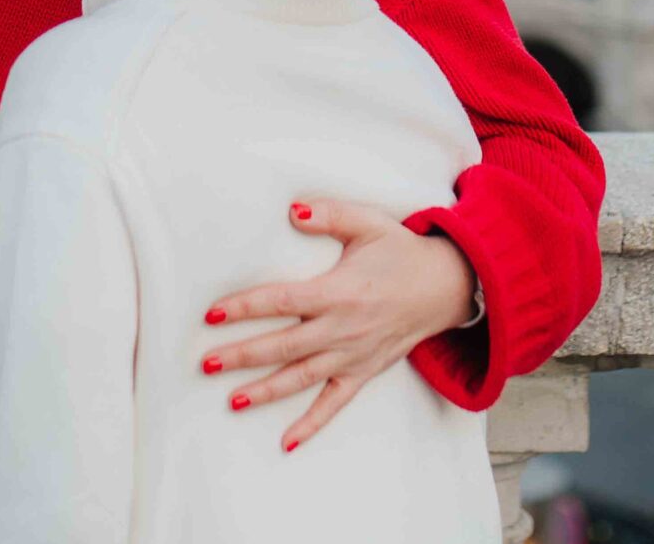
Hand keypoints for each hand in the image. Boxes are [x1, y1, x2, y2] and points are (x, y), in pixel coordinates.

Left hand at [199, 199, 477, 453]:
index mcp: (339, 291)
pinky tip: (286, 442)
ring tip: (231, 400)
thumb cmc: (402, 252)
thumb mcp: (369, 223)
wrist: (446, 285)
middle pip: (284, 346)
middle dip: (244, 355)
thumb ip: (329, 214)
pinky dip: (311, 425)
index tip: (214, 313)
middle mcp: (343, 329)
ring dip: (265, 391)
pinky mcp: (363, 372)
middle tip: (207, 362)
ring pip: (302, 378)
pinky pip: (334, 404)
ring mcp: (353, 356)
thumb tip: (292, 210)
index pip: (282, 301)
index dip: (246, 306)